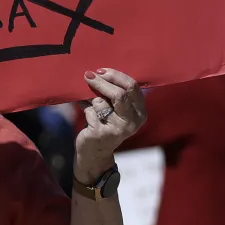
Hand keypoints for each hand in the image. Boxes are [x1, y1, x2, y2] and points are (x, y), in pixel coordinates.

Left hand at [75, 68, 146, 182]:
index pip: (132, 87)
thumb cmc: (104, 124)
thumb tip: (97, 72)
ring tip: (89, 105)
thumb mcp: (113, 109)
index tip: (101, 71)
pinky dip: (85, 109)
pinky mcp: (102, 133)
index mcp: (140, 112)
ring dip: (91, 100)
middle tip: (88, 75)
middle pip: (120, 94)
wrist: (94, 153)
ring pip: (101, 102)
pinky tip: (86, 115)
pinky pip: (90, 111)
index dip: (116, 76)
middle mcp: (133, 122)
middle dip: (102, 82)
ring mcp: (118, 129)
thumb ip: (112, 93)